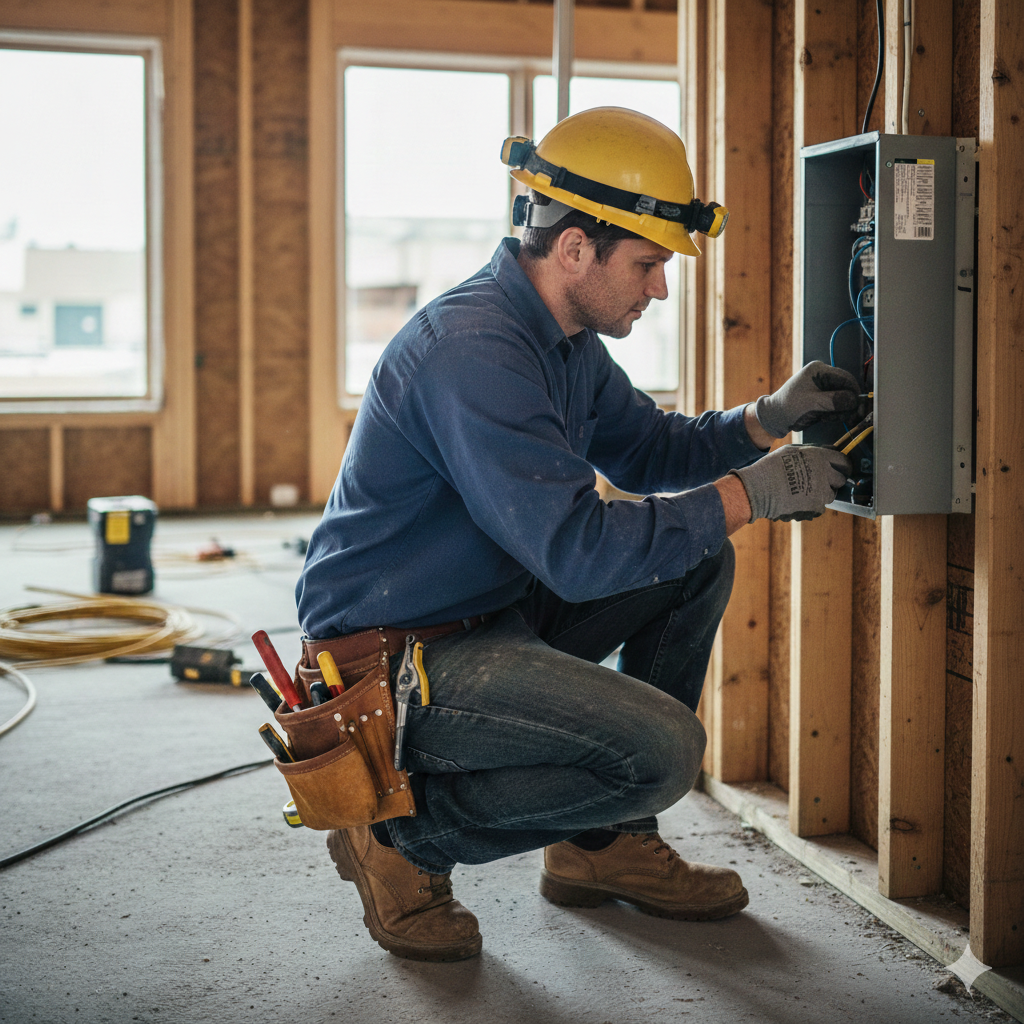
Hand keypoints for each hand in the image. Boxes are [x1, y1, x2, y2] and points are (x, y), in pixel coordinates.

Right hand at [730, 444, 851, 521]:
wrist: (759, 489)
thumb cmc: (771, 467)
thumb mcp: (791, 450)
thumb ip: (812, 451)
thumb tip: (828, 450)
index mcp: (820, 457)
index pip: (844, 461)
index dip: (842, 465)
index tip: (840, 468)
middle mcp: (825, 474)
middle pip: (840, 480)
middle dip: (832, 480)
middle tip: (819, 481)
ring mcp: (821, 492)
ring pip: (830, 495)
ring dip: (821, 494)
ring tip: (804, 492)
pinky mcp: (815, 508)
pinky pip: (819, 507)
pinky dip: (811, 506)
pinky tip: (797, 501)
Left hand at [754, 361, 859, 438]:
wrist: (776, 417)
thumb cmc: (789, 407)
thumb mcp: (812, 403)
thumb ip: (834, 400)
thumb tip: (854, 400)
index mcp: (819, 370)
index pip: (845, 378)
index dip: (853, 392)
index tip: (857, 407)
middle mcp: (823, 376)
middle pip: (846, 389)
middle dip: (846, 404)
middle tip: (845, 416)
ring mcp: (823, 388)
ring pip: (843, 399)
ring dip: (840, 411)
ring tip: (826, 417)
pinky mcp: (823, 399)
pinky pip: (837, 406)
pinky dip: (834, 414)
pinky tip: (824, 417)